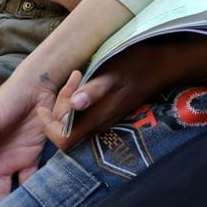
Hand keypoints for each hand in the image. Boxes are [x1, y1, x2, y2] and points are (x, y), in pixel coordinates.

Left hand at [38, 45, 169, 150]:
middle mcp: (100, 124)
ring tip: (76, 78)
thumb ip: (94, 90)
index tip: (43, 105)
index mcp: (98, 118)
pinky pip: (85, 115)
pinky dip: (77, 102)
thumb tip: (75, 103)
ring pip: (75, 123)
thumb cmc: (137, 66)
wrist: (163, 66)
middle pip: (67, 131)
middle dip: (59, 108)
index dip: (48, 128)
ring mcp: (106, 118)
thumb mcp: (113, 73)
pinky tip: (84, 82)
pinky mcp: (110, 111)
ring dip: (68, 104)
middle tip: (70, 80)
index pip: (63, 141)